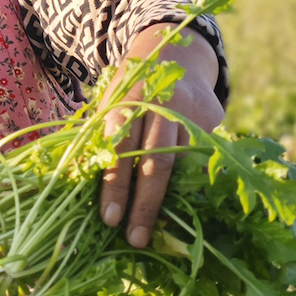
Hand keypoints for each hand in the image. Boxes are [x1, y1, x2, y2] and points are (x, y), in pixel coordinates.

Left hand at [98, 23, 224, 248]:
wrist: (175, 55)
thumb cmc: (131, 91)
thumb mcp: (110, 103)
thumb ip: (103, 140)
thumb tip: (82, 190)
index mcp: (127, 101)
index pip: (120, 150)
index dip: (115, 186)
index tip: (110, 219)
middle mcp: (162, 106)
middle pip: (156, 163)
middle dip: (144, 205)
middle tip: (136, 239)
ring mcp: (192, 113)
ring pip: (183, 166)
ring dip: (171, 201)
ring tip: (158, 231)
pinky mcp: (213, 121)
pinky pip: (201, 160)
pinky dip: (191, 184)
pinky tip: (183, 205)